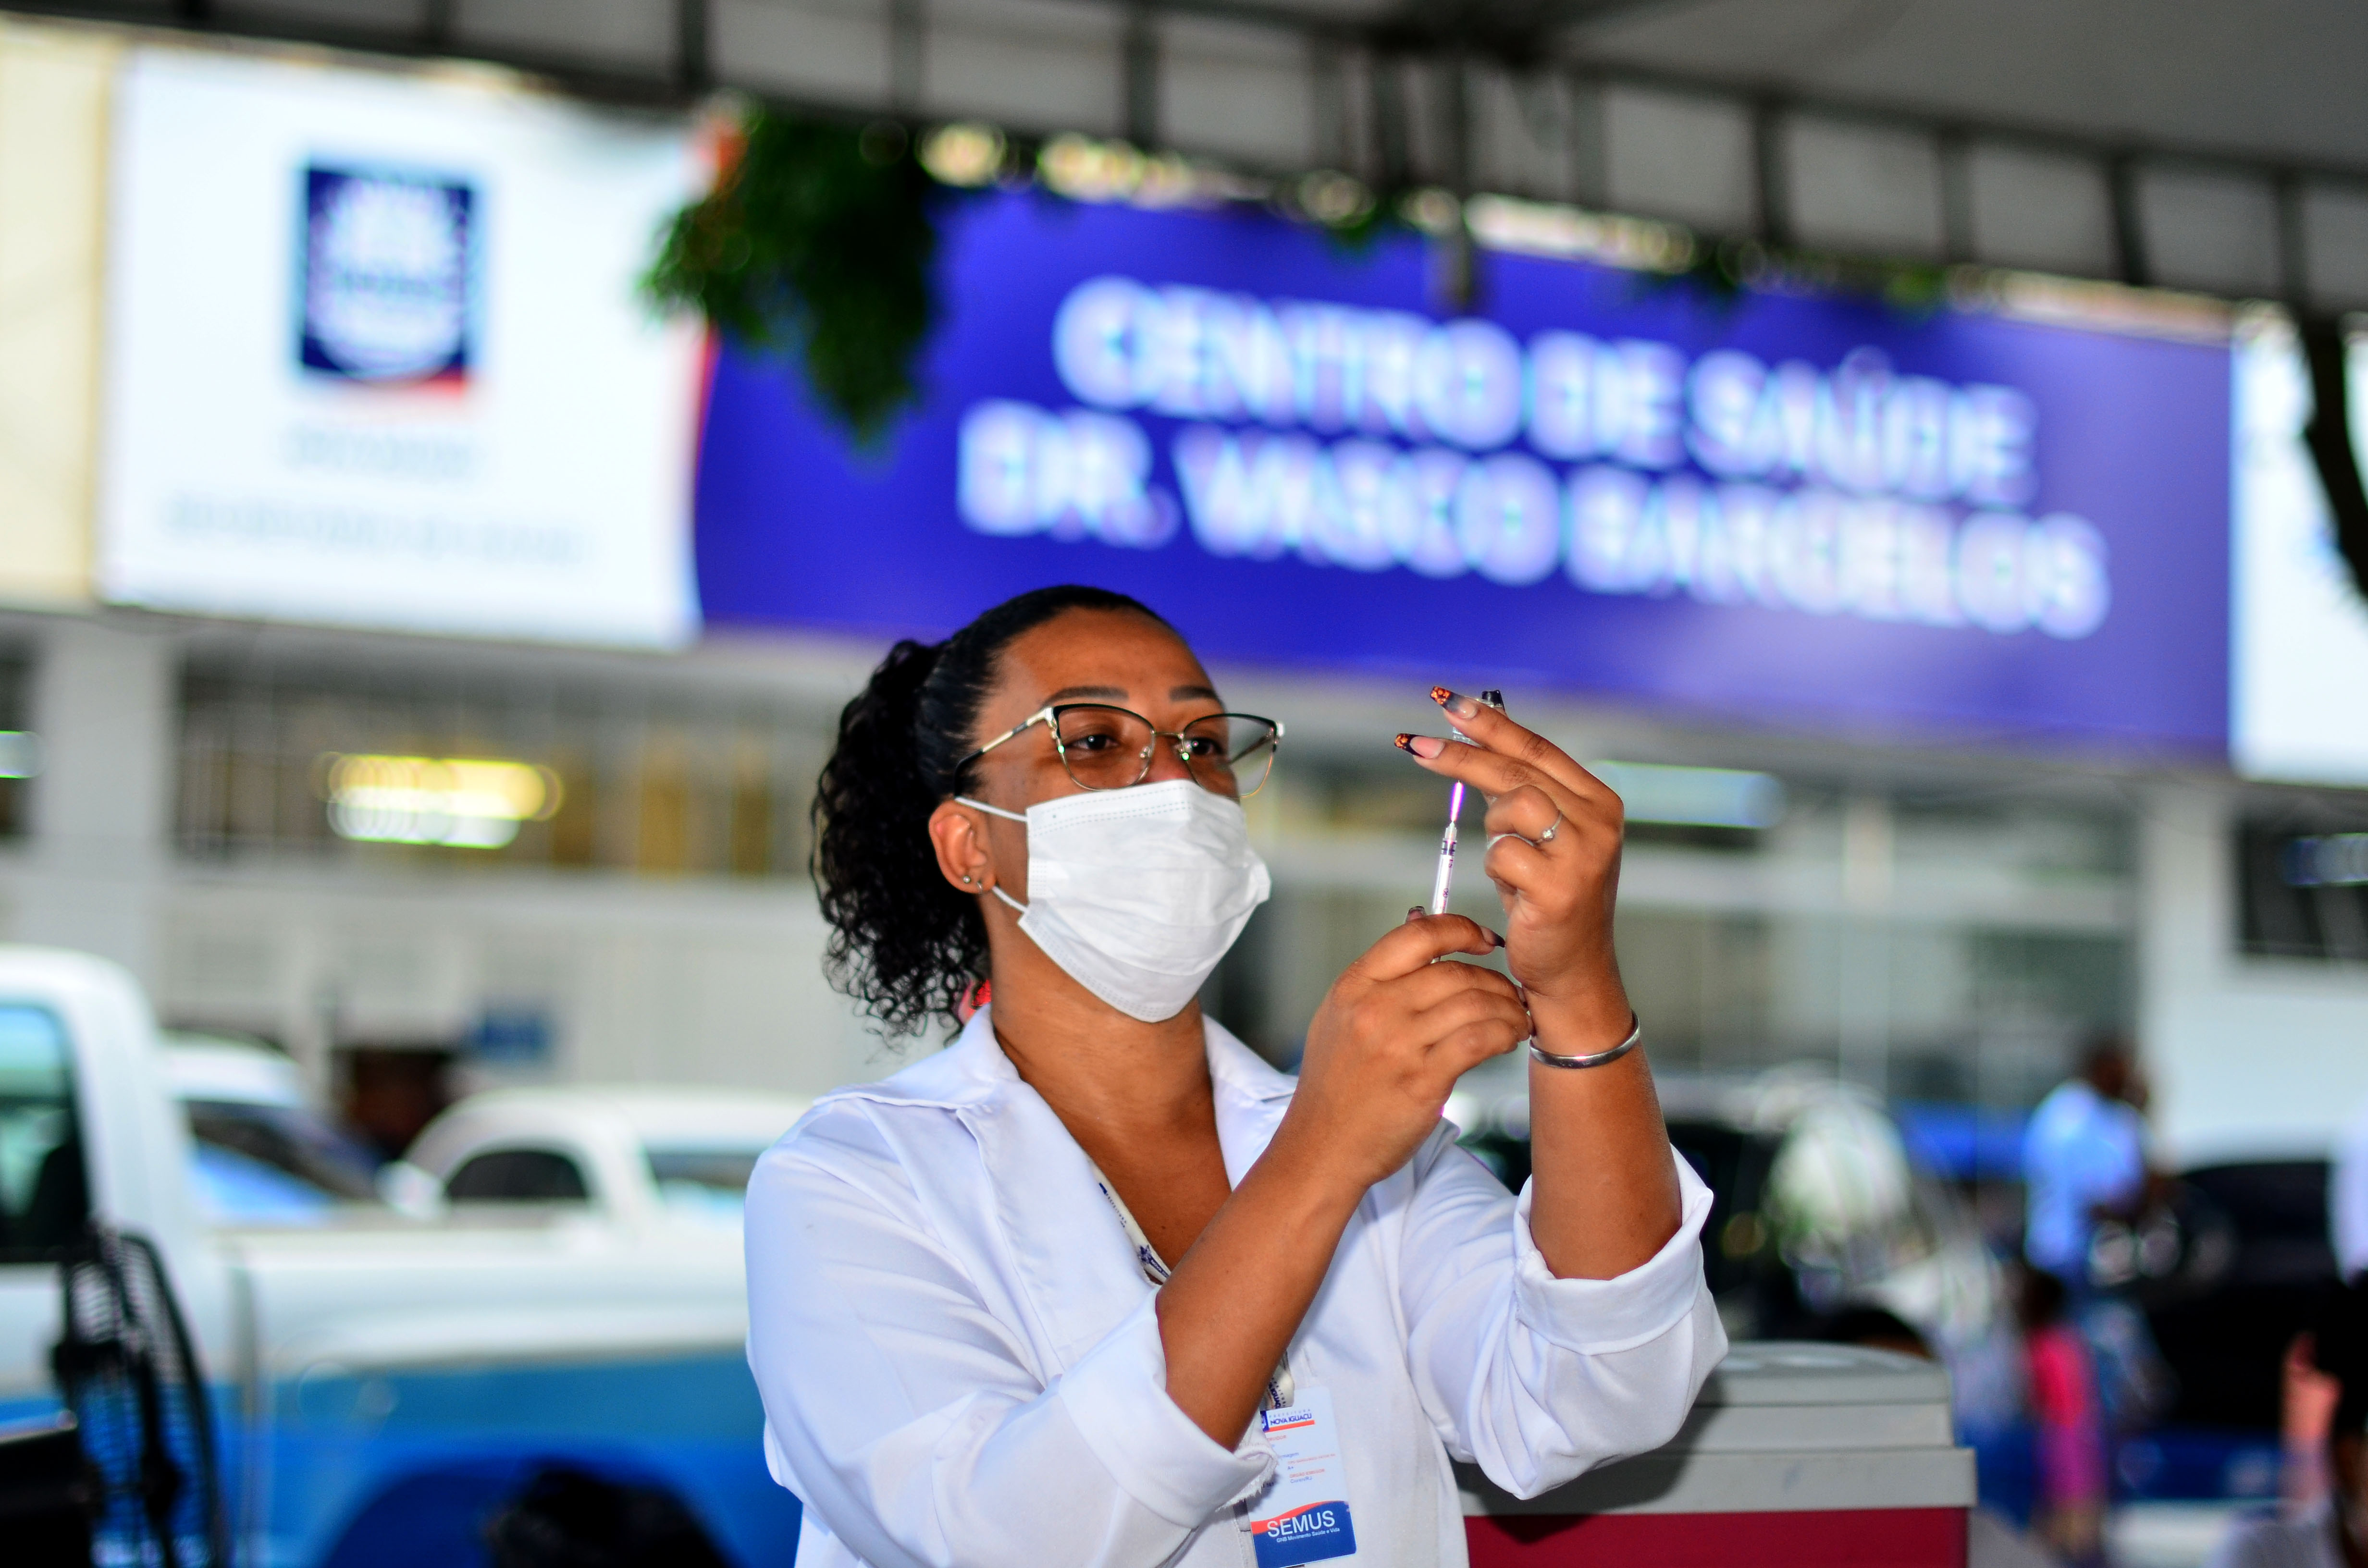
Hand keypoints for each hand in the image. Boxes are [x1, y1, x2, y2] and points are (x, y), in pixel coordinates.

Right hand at [1277, 914, 1529, 1194]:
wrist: (1323, 1147)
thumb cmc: (1335, 1085)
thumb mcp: (1341, 1016)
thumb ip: (1381, 974)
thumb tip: (1420, 923)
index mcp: (1354, 986)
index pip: (1417, 936)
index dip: (1461, 929)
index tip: (1485, 939)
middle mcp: (1375, 1009)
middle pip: (1453, 972)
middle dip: (1494, 979)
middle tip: (1510, 992)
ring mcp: (1399, 1045)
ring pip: (1474, 1004)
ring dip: (1507, 1008)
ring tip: (1516, 1018)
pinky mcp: (1423, 1080)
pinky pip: (1478, 1041)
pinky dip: (1503, 1034)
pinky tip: (1508, 1039)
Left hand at [1395, 691, 1631, 1052]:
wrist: (1573, 970)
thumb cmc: (1548, 902)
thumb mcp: (1539, 839)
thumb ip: (1518, 794)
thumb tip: (1470, 742)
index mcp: (1597, 800)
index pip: (1535, 747)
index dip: (1489, 722)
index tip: (1446, 701)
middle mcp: (1598, 820)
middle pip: (1516, 769)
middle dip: (1459, 753)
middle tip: (1412, 742)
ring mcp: (1583, 852)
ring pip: (1510, 807)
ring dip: (1492, 832)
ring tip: (1508, 864)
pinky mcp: (1561, 886)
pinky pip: (1503, 854)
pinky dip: (1497, 869)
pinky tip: (1516, 891)